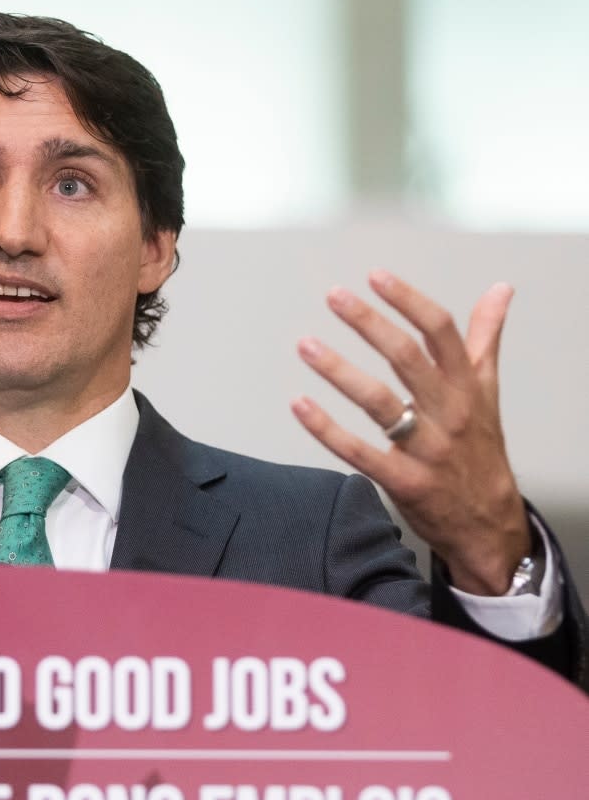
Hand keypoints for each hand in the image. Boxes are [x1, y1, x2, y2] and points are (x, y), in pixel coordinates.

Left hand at [291, 269, 529, 595]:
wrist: (488, 521)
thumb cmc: (480, 449)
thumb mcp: (488, 391)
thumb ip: (485, 338)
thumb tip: (500, 290)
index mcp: (466, 386)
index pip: (441, 332)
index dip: (408, 301)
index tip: (376, 277)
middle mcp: (448, 412)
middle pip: (408, 359)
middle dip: (369, 324)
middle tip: (334, 297)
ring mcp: (426, 448)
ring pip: (380, 402)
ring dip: (339, 371)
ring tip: (306, 344)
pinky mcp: (404, 481)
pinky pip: (360, 453)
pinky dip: (327, 430)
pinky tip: (300, 405)